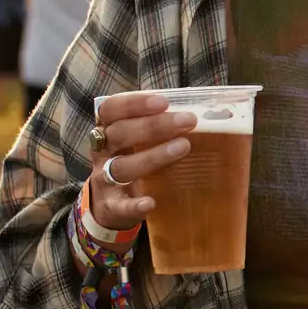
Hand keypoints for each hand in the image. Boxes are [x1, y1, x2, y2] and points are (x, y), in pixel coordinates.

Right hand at [87, 92, 199, 231]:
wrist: (108, 206)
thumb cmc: (132, 162)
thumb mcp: (138, 141)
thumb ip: (159, 126)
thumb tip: (204, 113)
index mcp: (108, 130)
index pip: (110, 109)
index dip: (134, 103)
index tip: (163, 102)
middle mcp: (102, 153)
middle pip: (120, 134)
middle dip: (153, 125)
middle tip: (188, 120)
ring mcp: (104, 180)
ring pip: (122, 166)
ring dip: (153, 156)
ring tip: (183, 147)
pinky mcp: (110, 207)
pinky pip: (120, 206)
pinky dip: (134, 204)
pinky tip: (151, 202)